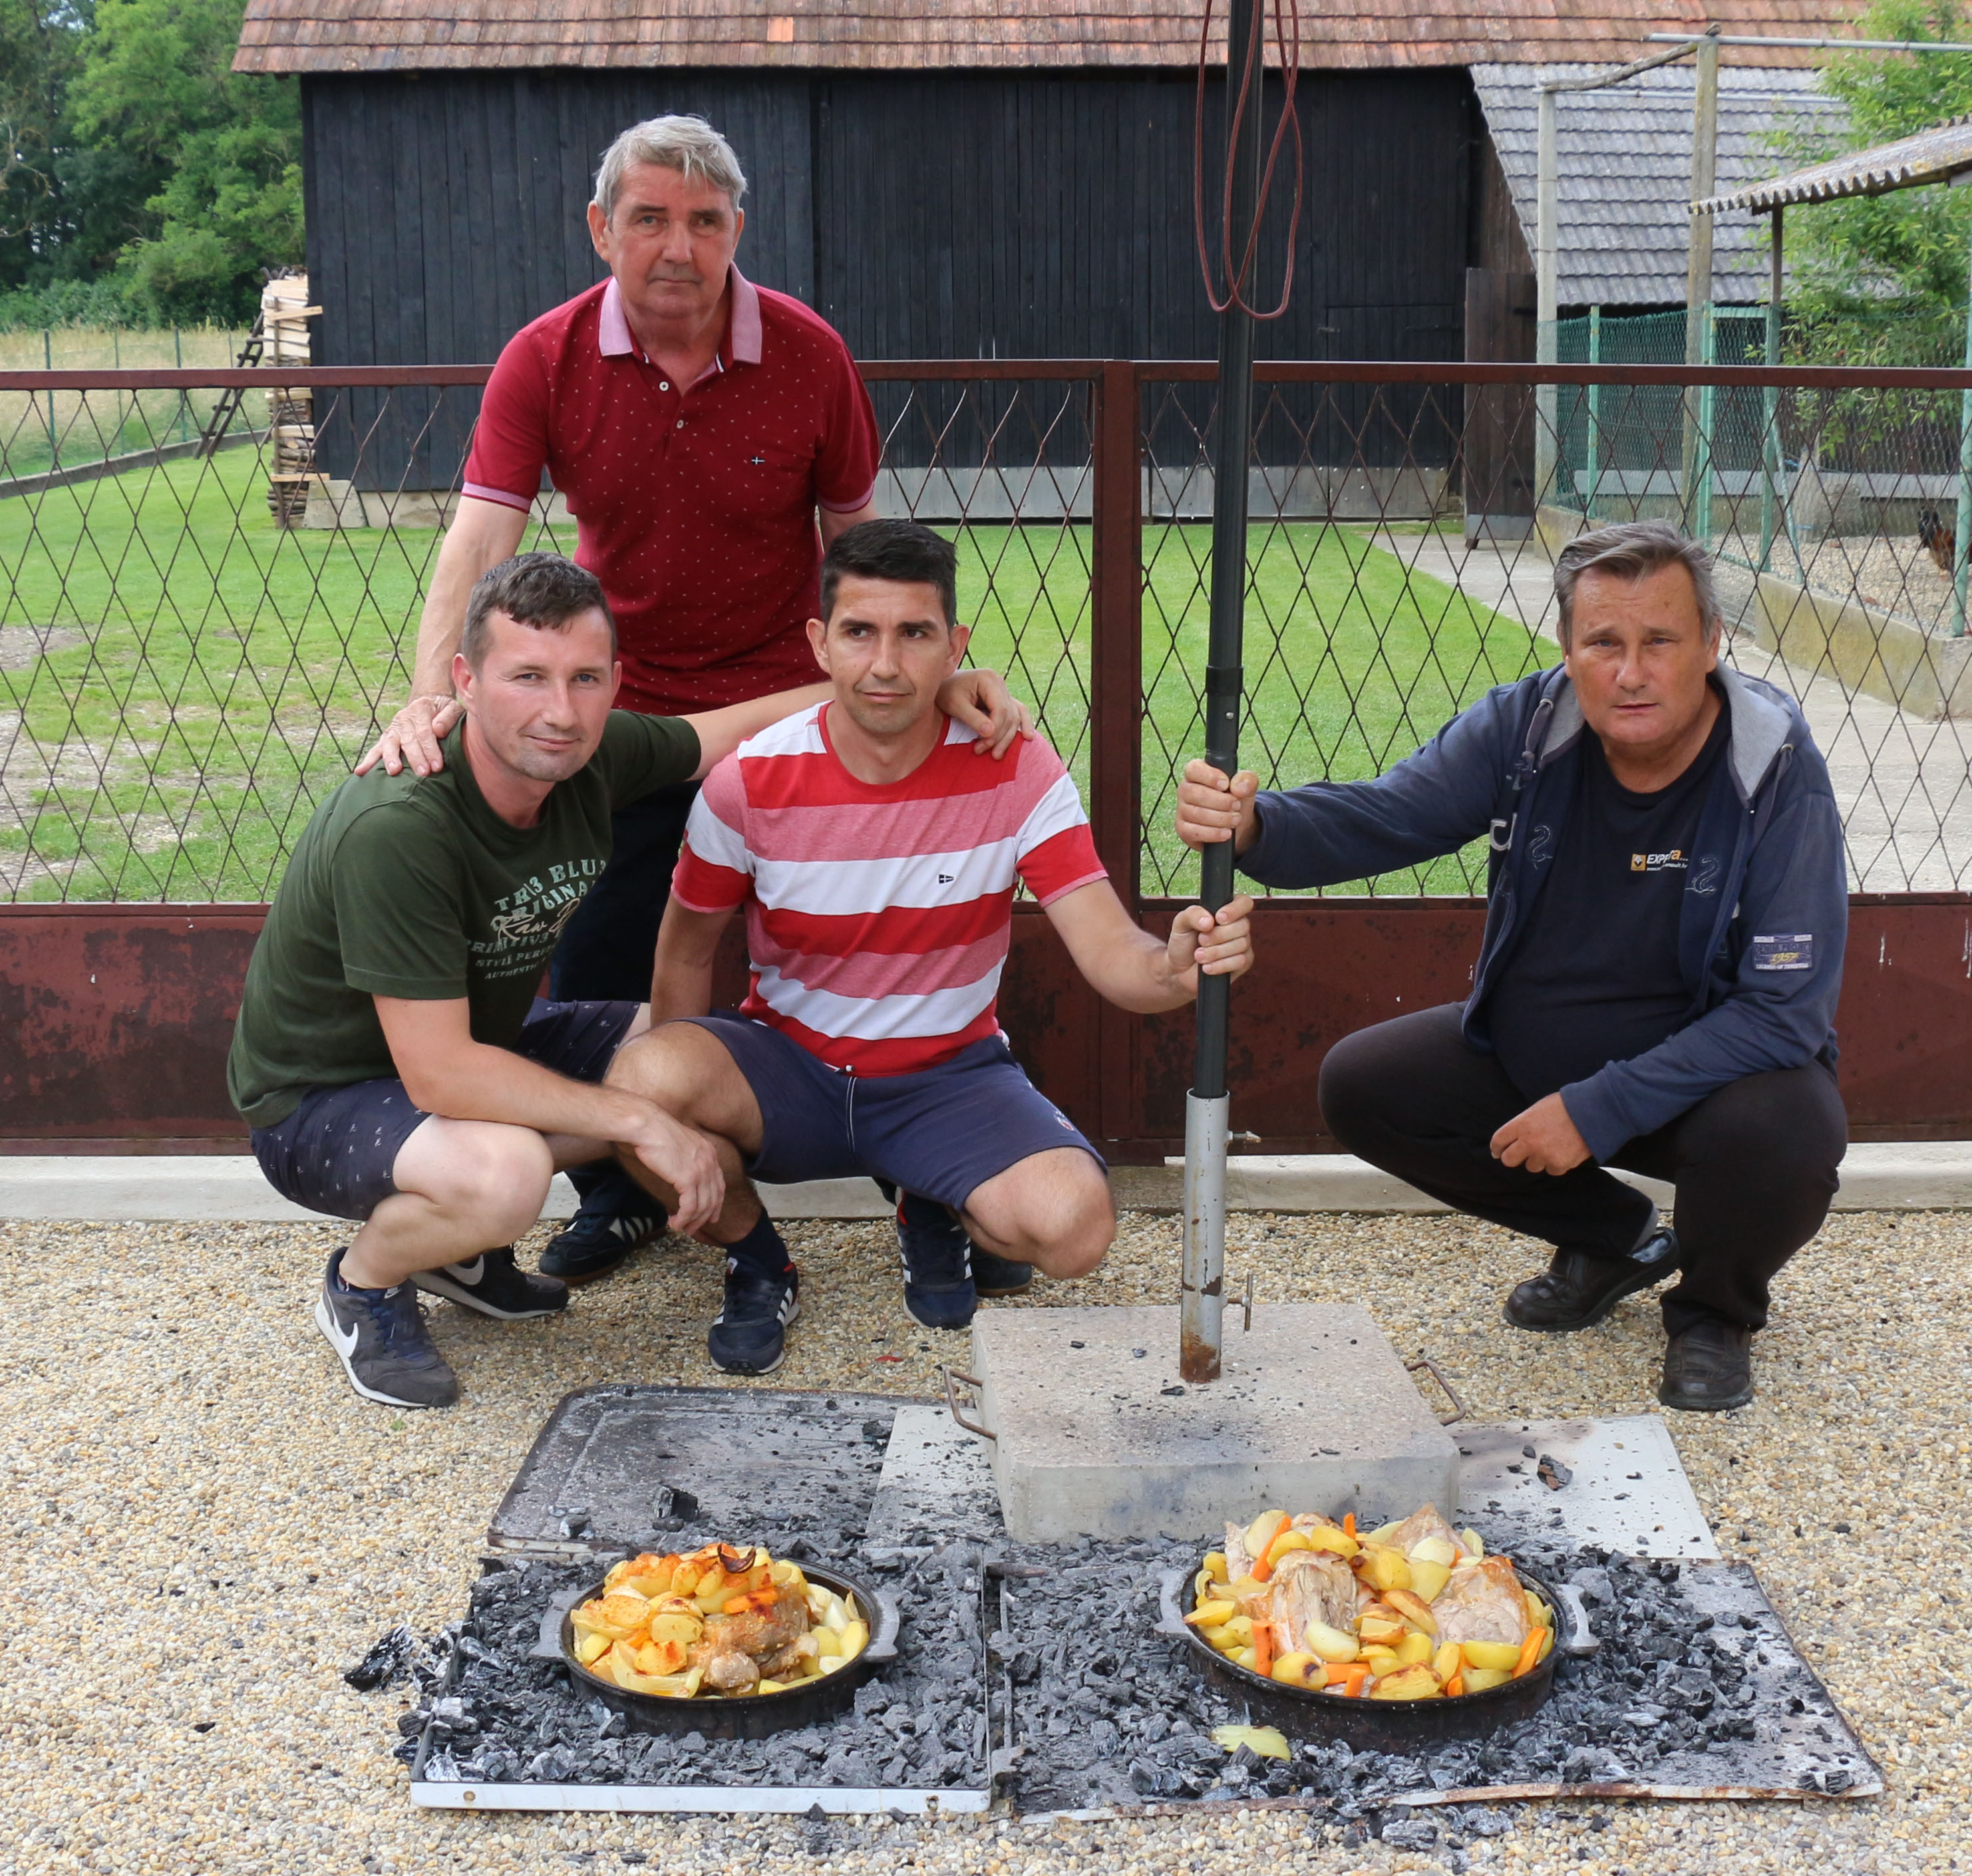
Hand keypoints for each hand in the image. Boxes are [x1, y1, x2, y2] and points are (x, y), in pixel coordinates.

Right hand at [355, 694, 461, 776]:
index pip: (425, 731)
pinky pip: (376, 749)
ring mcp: (393, 728)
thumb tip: (438, 730)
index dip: (430, 749)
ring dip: (391, 758)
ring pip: (389, 743)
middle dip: (415, 757)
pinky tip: (360, 772)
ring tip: (393, 771)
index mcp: (420, 709)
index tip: (437, 766)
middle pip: (408, 740)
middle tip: (423, 773)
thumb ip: (448, 717)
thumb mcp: (452, 707)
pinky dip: (368, 760)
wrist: (428, 702)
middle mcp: (403, 718)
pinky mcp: (387, 738)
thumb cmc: (443, 710)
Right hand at [622, 1109, 727, 1236]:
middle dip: (704, 1217)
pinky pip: (690, 1207)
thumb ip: (688, 1159)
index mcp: (709, 1153)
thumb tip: (683, 1176)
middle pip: (714, 1198)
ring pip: (702, 1206)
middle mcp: (710, 1162)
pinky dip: (683, 1219)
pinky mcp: (688, 1179)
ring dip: (691, 1221)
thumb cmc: (656, 1133)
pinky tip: (674, 1222)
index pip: (719, 1184)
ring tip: (680, 1228)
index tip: (711, 1216)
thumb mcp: (681, 1144)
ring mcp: (701, 1171)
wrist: (647, 1126)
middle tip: (693, 1229)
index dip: (716, 1203)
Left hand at [937, 667, 1036, 758]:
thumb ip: (973, 718)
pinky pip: (1018, 712)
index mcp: (989, 679)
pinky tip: (1028, 738)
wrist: (942, 685)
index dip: (996, 729)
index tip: (983, 744)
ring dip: (1007, 737)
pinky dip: (1023, 725)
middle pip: (1009, 715)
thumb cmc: (945, 692)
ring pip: (1014, 717)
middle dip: (998, 736)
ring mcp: (1003, 690)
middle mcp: (1000, 683)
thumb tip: (990, 733)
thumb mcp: (955, 705)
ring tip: (995, 755)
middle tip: (981, 751)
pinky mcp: (1003, 699)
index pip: (1001, 708)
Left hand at [1165, 894, 1255, 995]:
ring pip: (1241, 945)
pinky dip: (1220, 965)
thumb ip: (1192, 914)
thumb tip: (1209, 920)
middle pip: (1243, 926)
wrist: (1179, 968)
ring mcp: (1243, 945)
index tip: (1219, 918)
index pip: (1244, 903)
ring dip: (1215, 952)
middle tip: (1200, 940)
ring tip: (1199, 955)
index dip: (1235, 910)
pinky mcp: (1242, 963)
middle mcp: (1238, 926)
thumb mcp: (1181, 923)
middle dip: (1218, 935)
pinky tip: (1207, 967)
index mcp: (1226, 911)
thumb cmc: (1183, 942)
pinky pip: (1240, 962)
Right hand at [1176, 759, 1260, 853]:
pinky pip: (1194, 831)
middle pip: (1195, 793)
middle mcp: (1185, 790)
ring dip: (1221, 818)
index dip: (1210, 776)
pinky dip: (1213, 833)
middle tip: (1236, 805)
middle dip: (1221, 801)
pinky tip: (1226, 833)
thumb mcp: (1246, 786)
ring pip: (1196, 814)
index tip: (1226, 784)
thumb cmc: (1236, 799)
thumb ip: (1247, 780)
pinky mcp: (1183, 829)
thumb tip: (1238, 788)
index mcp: (1196, 773)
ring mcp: (1182, 810)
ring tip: (1236, 819)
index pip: (1194, 769)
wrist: (1237, 825)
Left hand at [1490, 1094, 1590, 1176]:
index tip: (1498, 1152)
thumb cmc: (1566, 1106)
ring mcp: (1544, 1155)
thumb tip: (1516, 1135)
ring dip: (1538, 1160)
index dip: (1497, 1148)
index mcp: (1521, 1124)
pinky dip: (1556, 1164)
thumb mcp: (1538, 1108)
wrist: (1593, 1112)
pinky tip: (1564, 1151)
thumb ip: (1524, 1123)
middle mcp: (1529, 1142)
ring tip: (1551, 1146)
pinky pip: (1551, 1170)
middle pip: (1509, 1160)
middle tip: (1519, 1155)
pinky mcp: (1559, 1165)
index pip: (1498, 1141)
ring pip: (1532, 1167)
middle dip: (1512, 1158)